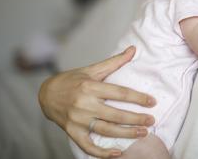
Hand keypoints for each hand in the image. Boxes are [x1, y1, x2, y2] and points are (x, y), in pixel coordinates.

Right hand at [38, 46, 155, 157]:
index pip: (120, 93)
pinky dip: (102, 152)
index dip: (138, 98)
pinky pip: (88, 146)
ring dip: (126, 133)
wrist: (46, 94)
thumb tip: (133, 49)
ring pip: (106, 130)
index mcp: (90, 87)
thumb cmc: (72, 80)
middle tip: (151, 121)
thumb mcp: (92, 69)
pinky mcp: (72, 132)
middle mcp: (84, 104)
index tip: (152, 102)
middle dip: (136, 119)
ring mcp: (78, 120)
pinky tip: (118, 152)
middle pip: (115, 114)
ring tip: (143, 133)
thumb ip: (114, 62)